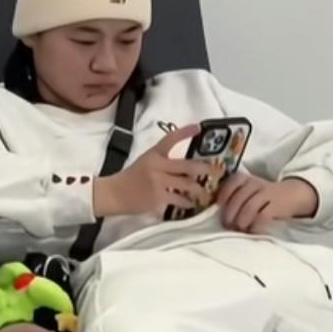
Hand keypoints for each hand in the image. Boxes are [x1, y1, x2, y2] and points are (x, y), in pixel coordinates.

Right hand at [93, 124, 212, 220]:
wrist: (114, 194)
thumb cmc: (132, 177)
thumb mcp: (146, 161)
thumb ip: (164, 161)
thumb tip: (188, 165)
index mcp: (154, 154)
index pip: (170, 139)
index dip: (184, 133)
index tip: (198, 127)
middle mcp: (157, 166)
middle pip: (187, 166)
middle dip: (206, 168)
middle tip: (218, 171)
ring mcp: (158, 183)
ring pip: (186, 185)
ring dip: (200, 190)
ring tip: (207, 193)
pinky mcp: (158, 199)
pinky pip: (179, 200)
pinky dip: (188, 203)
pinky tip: (193, 204)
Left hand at [218, 173, 318, 233]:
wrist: (293, 195)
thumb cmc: (265, 197)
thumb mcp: (250, 191)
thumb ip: (235, 198)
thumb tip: (220, 214)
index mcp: (246, 178)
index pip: (232, 183)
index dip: (224, 196)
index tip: (220, 208)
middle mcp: (255, 183)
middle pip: (239, 198)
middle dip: (230, 213)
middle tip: (228, 225)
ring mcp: (267, 193)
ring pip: (249, 207)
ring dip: (241, 221)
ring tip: (240, 228)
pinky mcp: (277, 205)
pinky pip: (263, 216)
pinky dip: (255, 225)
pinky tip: (253, 230)